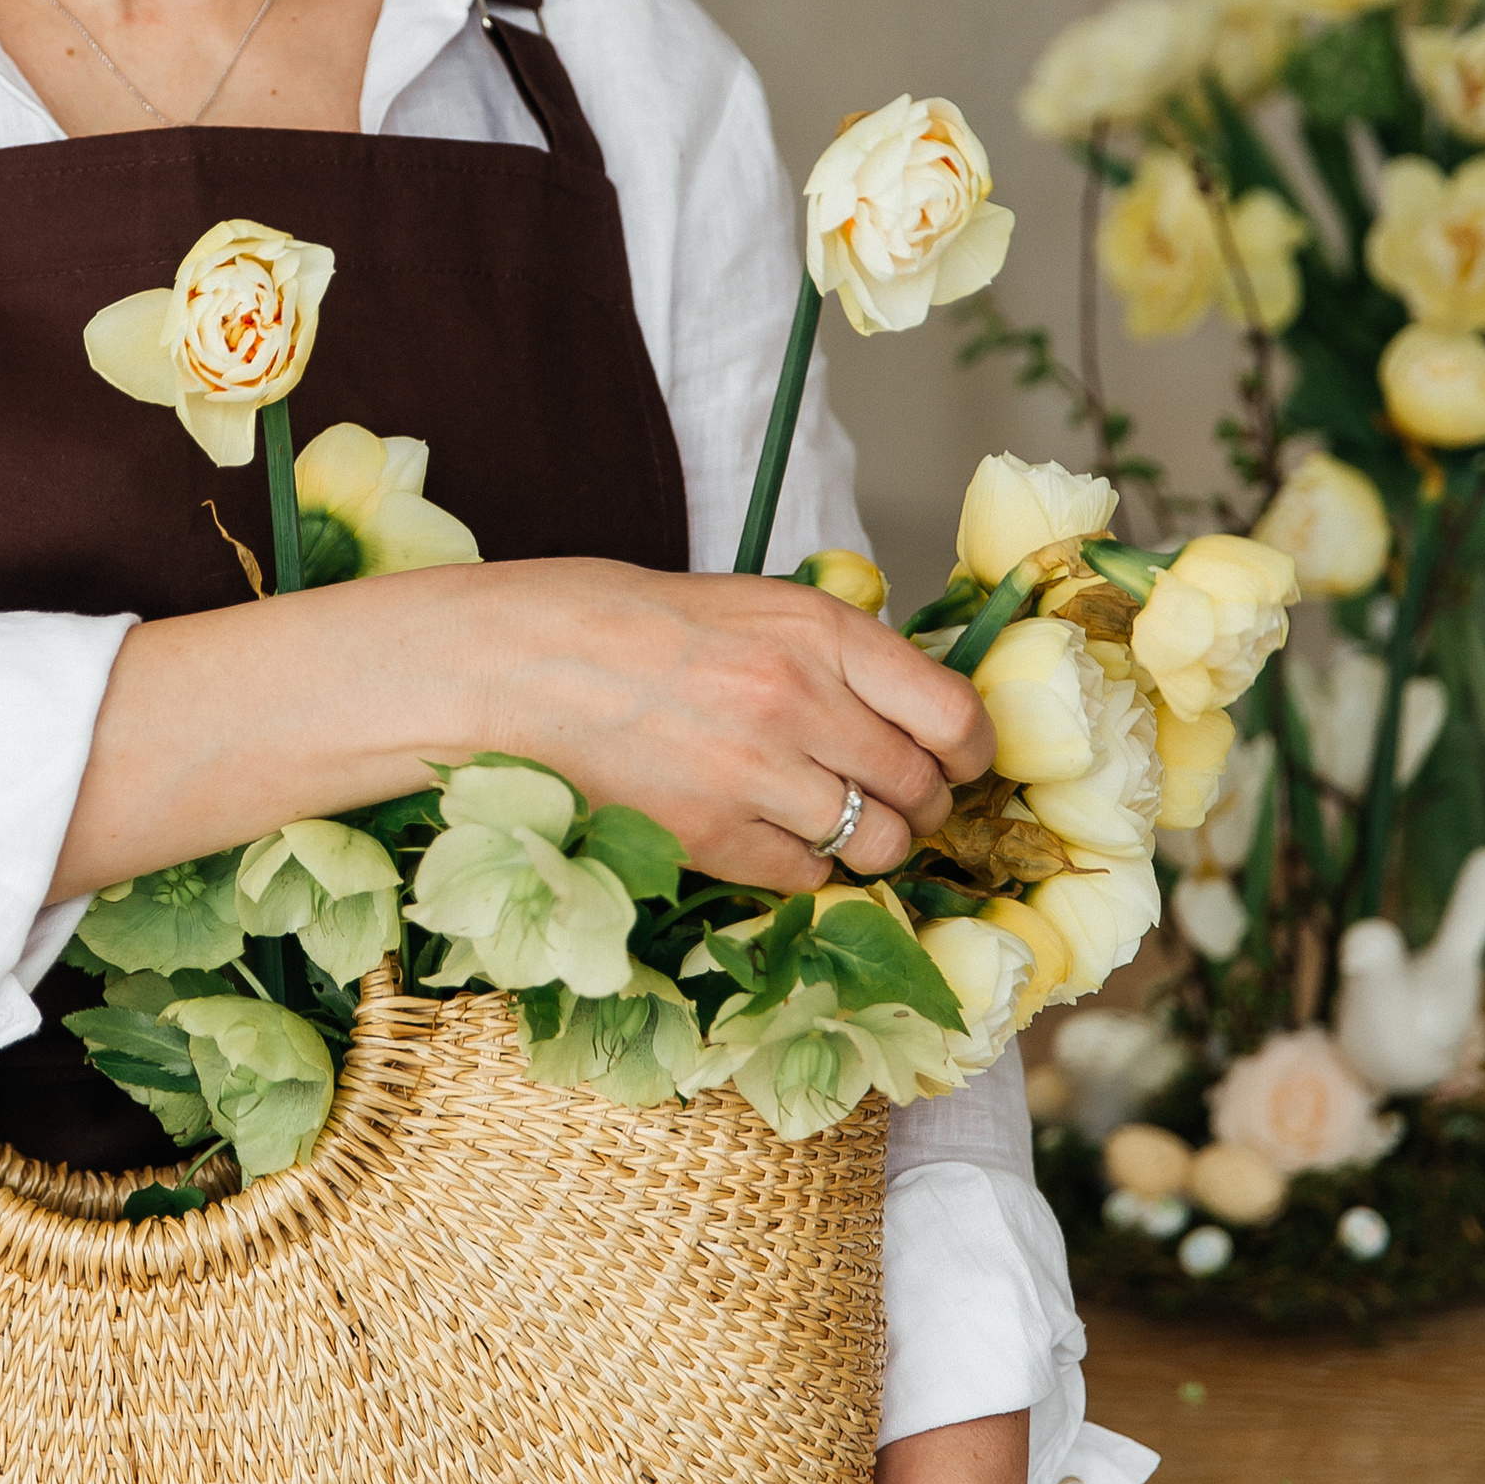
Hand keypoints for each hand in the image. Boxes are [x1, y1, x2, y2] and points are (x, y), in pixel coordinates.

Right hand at [55, 551, 989, 905]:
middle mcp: (804, 701)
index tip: (958, 761)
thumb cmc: (623, 621)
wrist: (513, 663)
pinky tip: (764, 836)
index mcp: (819, 629)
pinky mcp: (713, 837)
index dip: (970, 752)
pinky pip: (805, 879)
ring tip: (827, 824)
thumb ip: (831, 652)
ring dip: (866, 846)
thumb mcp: (746, 604)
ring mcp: (758, 775)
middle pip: (922, 790)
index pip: (956, 713)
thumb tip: (910, 707)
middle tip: (890, 801)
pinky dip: (800, 869)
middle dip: (917, 806)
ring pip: (875, 846)